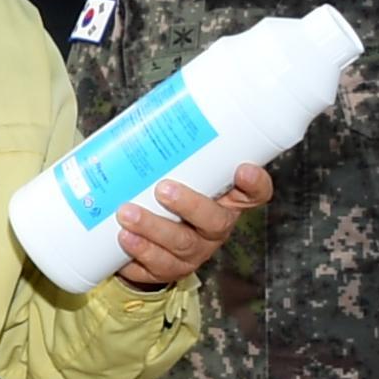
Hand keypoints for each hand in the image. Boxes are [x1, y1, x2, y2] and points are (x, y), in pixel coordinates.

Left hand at [115, 164, 273, 289]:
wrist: (147, 238)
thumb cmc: (165, 194)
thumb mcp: (177, 173)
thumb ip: (173, 152)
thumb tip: (146, 109)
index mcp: (227, 201)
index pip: (254, 194)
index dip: (254, 185)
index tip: (243, 169)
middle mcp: (215, 228)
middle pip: (214, 221)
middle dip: (189, 205)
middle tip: (163, 189)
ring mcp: (193, 252)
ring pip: (180, 245)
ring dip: (152, 228)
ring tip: (127, 213)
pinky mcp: (168, 269)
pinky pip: (156, 266)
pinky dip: (138, 253)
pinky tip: (123, 239)